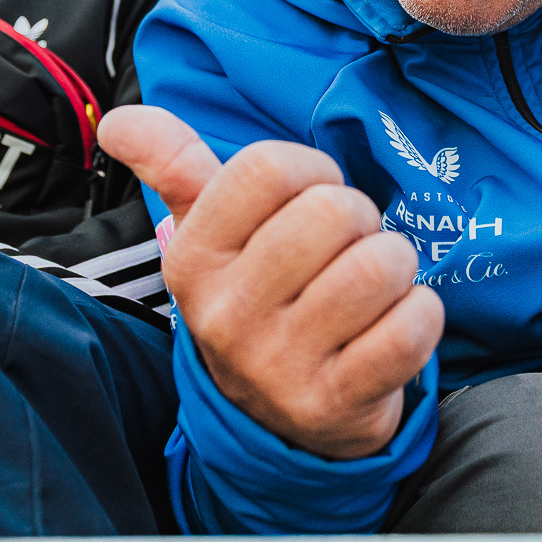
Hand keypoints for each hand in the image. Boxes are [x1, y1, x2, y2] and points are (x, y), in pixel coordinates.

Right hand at [97, 106, 443, 459]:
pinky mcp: (337, 403)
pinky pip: (412, 327)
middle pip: (333, 211)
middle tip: (348, 250)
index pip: (267, 167)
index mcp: (193, 261)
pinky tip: (394, 324)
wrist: (276, 421)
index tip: (312, 199)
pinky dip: (421, 314)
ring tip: (375, 286)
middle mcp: (228, 314)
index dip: (312, 171)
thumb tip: (121, 120)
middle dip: (362, 220)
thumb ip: (173, 168)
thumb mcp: (209, 236)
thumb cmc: (258, 301)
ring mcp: (280, 364)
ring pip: (379, 267)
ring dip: (397, 266)